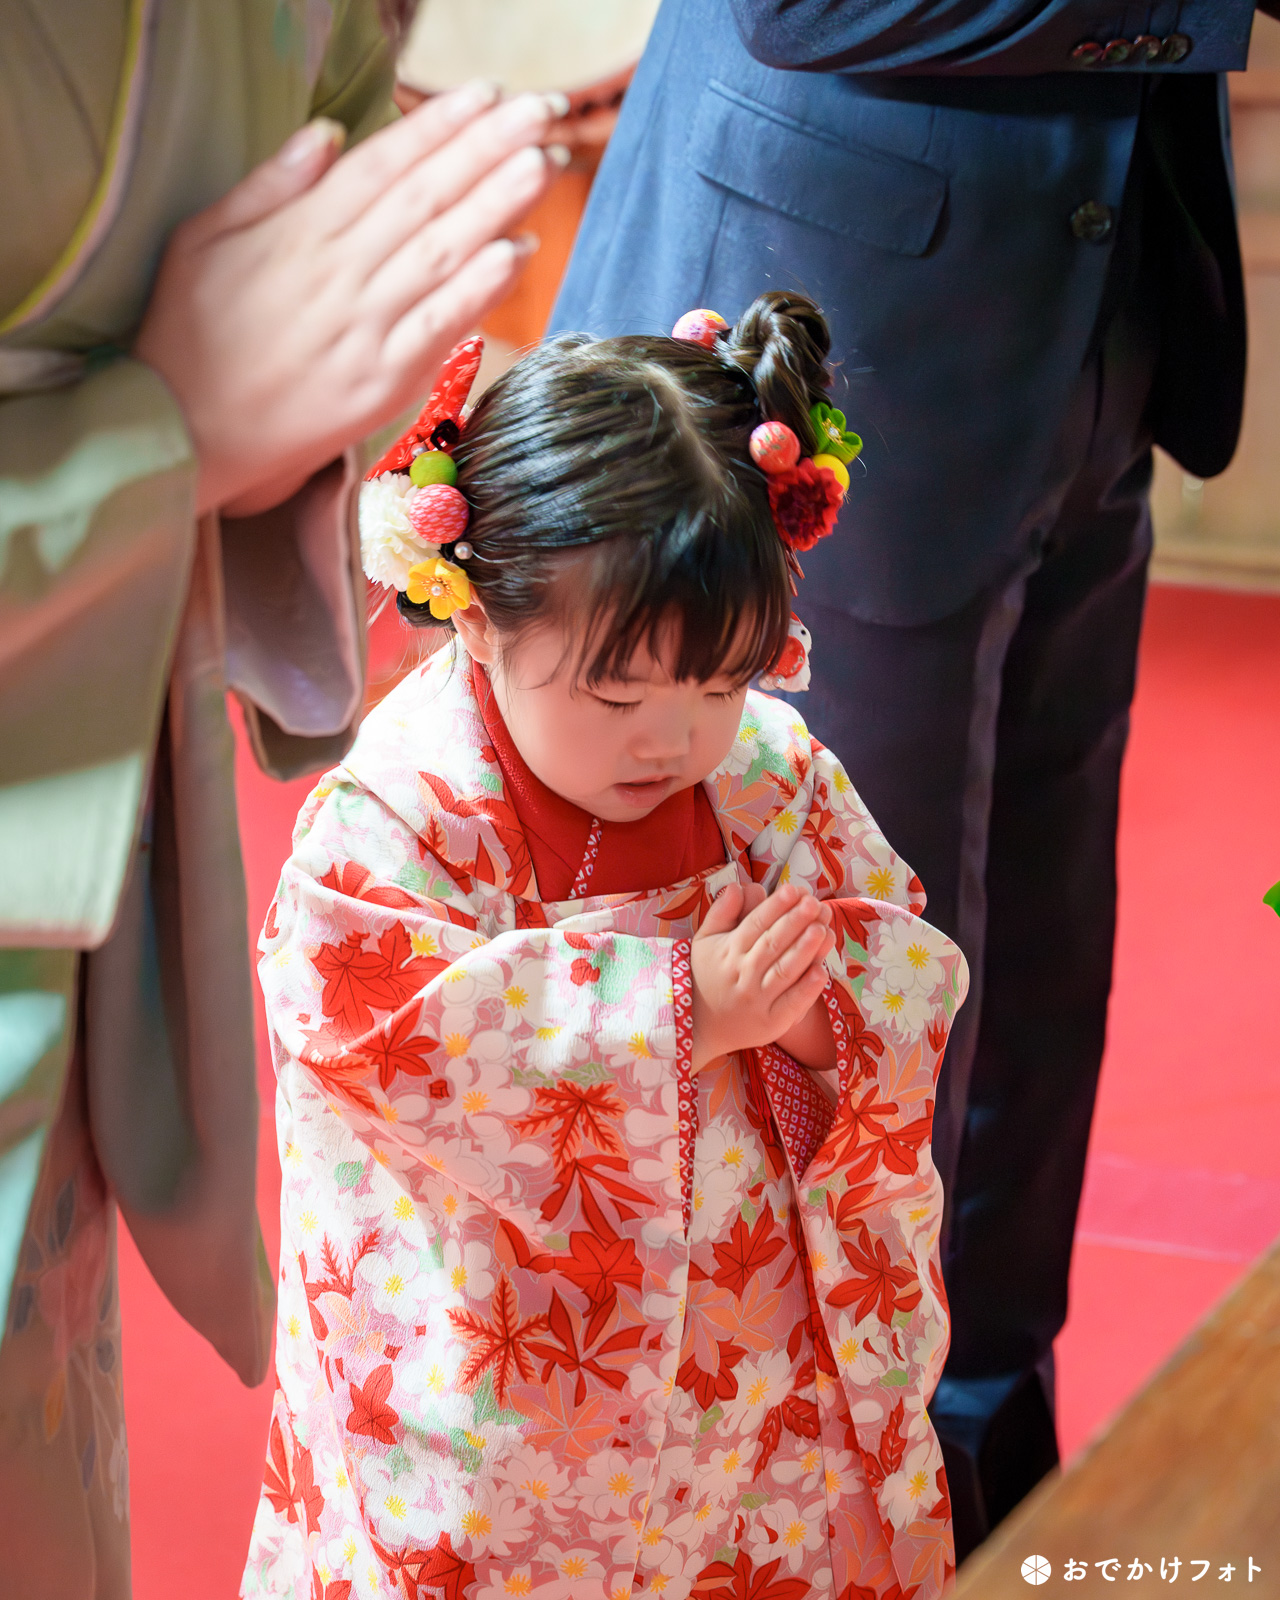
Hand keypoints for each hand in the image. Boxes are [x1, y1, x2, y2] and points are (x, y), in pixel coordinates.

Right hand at [135, 83, 562, 515]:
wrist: (184, 431)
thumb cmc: (188, 334)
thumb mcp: (203, 239)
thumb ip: (269, 184)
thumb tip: (329, 133)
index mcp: (297, 232)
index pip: (383, 165)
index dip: (437, 125)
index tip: (485, 94)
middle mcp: (337, 273)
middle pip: (425, 198)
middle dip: (487, 149)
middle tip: (539, 111)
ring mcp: (364, 328)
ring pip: (442, 253)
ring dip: (499, 205)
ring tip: (545, 161)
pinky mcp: (380, 381)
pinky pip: (440, 325)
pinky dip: (480, 287)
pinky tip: (519, 250)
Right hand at [689, 881, 834, 1071]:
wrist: (700, 1027)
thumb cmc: (706, 976)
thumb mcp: (705, 941)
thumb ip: (722, 912)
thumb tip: (740, 885)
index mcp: (728, 951)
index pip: (755, 924)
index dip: (775, 907)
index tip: (794, 890)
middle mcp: (742, 975)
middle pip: (772, 944)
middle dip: (794, 922)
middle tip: (814, 903)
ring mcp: (756, 1000)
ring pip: (784, 971)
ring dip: (804, 950)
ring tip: (822, 929)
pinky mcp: (770, 1023)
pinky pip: (791, 1005)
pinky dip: (806, 990)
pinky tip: (821, 972)